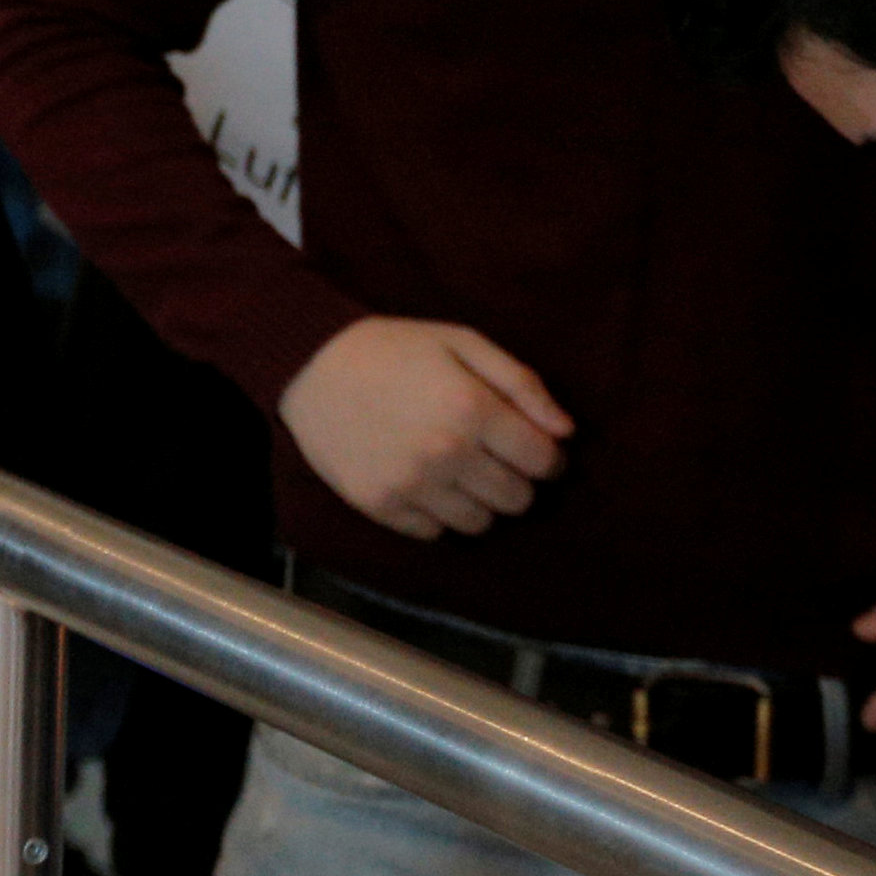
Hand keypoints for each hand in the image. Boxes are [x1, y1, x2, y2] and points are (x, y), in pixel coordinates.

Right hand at [278, 317, 574, 539]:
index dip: (544, 454)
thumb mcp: (461, 342)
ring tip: (455, 470)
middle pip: (517, 500)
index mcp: (473, 409)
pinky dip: (436, 513)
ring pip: (478, 523)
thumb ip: (521, 383)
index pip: (544, 462)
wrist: (309, 363)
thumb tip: (566, 432)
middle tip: (487, 455)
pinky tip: (422, 481)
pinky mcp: (380, 506)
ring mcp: (411, 485)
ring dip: (477, 500)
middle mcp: (447, 454)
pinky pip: (434, 533)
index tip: (526, 444)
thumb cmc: (394, 348)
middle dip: (513, 479)